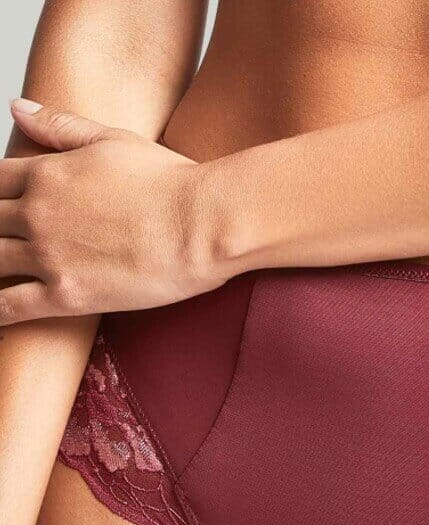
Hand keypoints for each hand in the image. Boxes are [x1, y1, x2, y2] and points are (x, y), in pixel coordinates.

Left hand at [0, 100, 224, 325]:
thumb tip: (15, 107)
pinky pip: (10, 307)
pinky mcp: (66, 295)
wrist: (202, 225)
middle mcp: (37, 213)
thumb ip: (60, 127)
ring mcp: (48, 256)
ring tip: (0, 275)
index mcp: (45, 173)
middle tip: (3, 242)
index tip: (0, 208)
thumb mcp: (113, 140)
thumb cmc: (171, 183)